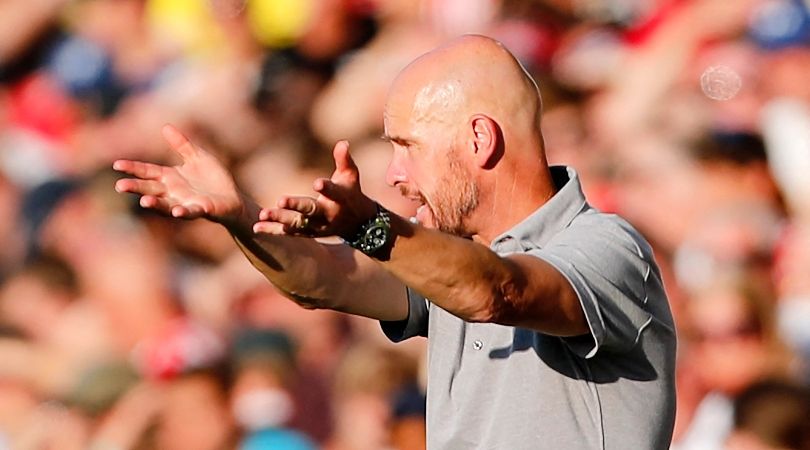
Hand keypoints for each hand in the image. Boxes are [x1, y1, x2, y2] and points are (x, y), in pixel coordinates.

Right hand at [113, 124, 244, 224]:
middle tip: (120, 186)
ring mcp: (185, 202)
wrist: (233, 198)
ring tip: (144, 201)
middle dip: (136, 188)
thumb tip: (165, 126)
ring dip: (155, 204)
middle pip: (150, 189)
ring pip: (165, 204)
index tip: (116, 164)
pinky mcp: (200, 210)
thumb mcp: (197, 157)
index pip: (147, 171)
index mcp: (170, 177)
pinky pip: (189, 212)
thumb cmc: (213, 179)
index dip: (133, 168)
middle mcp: (173, 192)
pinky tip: (177, 211)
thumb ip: (182, 144)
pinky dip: (182, 212)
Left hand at [254, 140, 376, 237]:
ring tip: (263, 214)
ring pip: (297, 223)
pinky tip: (257, 227)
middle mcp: (327, 215)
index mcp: (340, 199)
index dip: (326, 188)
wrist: (356, 223)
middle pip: (311, 211)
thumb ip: (344, 160)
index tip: (317, 183)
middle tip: (281, 200)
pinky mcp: (306, 232)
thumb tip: (342, 143)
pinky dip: (273, 230)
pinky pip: (288, 232)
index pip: (334, 193)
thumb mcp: (350, 176)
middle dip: (296, 206)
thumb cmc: (350, 192)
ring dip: (280, 219)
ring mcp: (316, 226)